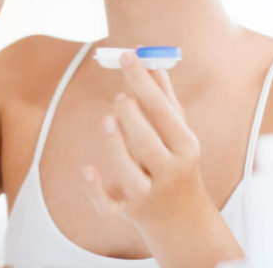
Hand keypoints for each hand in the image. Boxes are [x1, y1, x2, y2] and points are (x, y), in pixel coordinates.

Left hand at [82, 51, 206, 229]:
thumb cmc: (177, 160)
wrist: (182, 218)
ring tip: (108, 118)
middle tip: (119, 95)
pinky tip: (87, 168)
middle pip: (148, 144)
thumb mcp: (178, 131)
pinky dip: (96, 189)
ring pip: (128, 172)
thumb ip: (163, 96)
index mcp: (185, 146)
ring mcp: (147, 193)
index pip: (162, 111)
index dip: (143, 82)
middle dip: (133, 117)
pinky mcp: (127, 210)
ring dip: (117, 145)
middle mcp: (168, 171)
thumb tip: (150, 58)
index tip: (126, 55)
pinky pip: (109, 205)